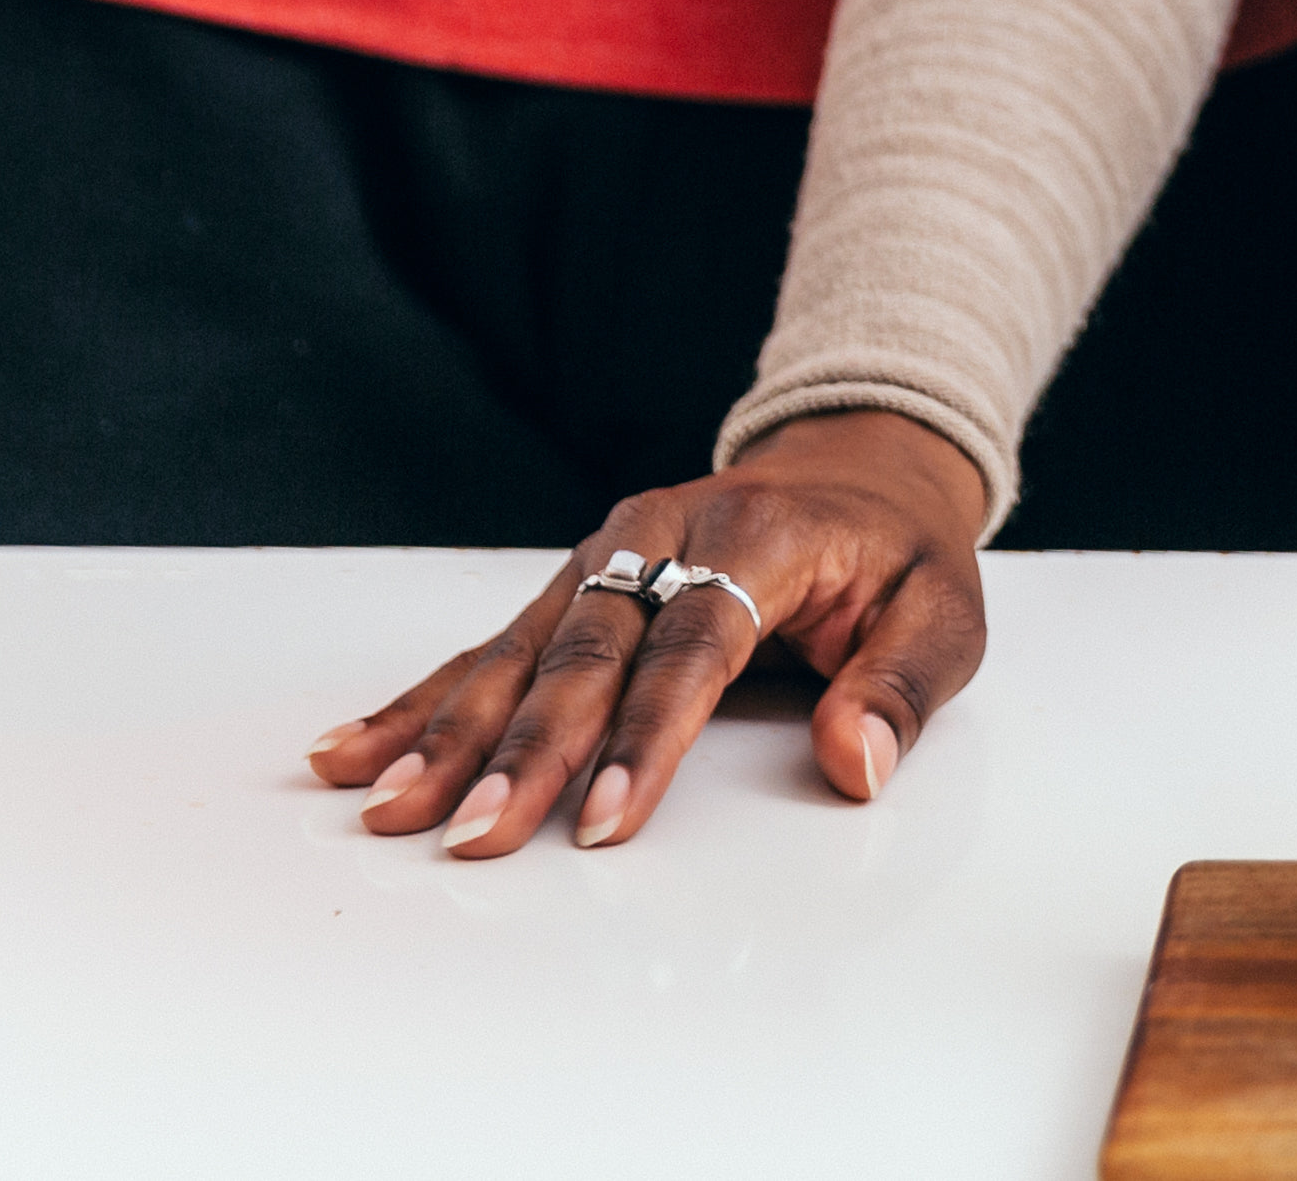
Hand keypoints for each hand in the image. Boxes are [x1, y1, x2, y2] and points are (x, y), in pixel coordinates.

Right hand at [305, 409, 987, 858]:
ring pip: (521, 647)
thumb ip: (899, 688)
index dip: (648, 735)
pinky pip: (492, 644)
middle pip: (587, 647)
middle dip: (526, 750)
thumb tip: (854, 764)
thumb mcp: (942, 613)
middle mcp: (667, 532)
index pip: (696, 642)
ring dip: (452, 732)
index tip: (606, 820)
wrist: (861, 462)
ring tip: (390, 807)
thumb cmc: (897, 553)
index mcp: (762, 533)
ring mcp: (610, 552)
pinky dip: (422, 701)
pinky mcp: (576, 578)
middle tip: (476, 834)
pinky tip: (353, 751)